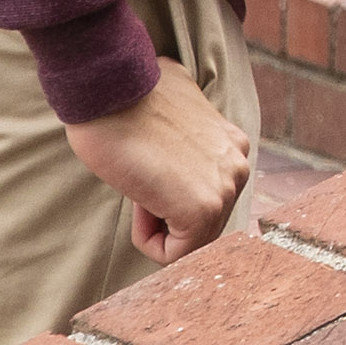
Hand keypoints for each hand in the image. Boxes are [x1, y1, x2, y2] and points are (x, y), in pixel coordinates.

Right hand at [64, 70, 250, 263]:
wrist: (107, 90)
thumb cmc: (124, 103)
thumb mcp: (168, 115)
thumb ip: (183, 141)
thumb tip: (168, 153)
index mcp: (230, 145)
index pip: (203, 195)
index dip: (164, 193)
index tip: (146, 167)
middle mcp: (238, 165)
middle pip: (200, 221)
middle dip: (162, 211)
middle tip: (140, 177)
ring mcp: (226, 186)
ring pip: (188, 239)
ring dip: (154, 223)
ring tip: (140, 182)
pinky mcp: (203, 208)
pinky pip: (174, 254)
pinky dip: (148, 241)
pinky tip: (138, 201)